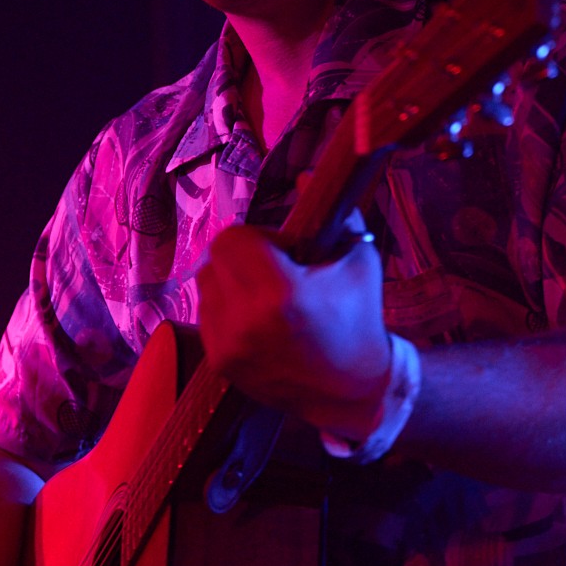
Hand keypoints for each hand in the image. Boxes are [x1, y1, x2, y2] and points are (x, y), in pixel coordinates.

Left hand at [195, 224, 392, 441]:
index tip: (284, 250)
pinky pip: (207, 314)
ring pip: (206, 284)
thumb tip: (308, 175)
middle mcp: (246, 320)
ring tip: (264, 296)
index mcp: (280, 292)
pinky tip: (257, 320)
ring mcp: (228, 345)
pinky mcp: (219, 363)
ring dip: (230, 281)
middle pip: (216, 257)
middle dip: (242, 255)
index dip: (259, 237)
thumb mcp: (357, 261)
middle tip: (272, 268)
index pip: (234, 238)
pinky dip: (227, 309)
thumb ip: (334, 214)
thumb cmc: (359, 319)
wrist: (353, 390)